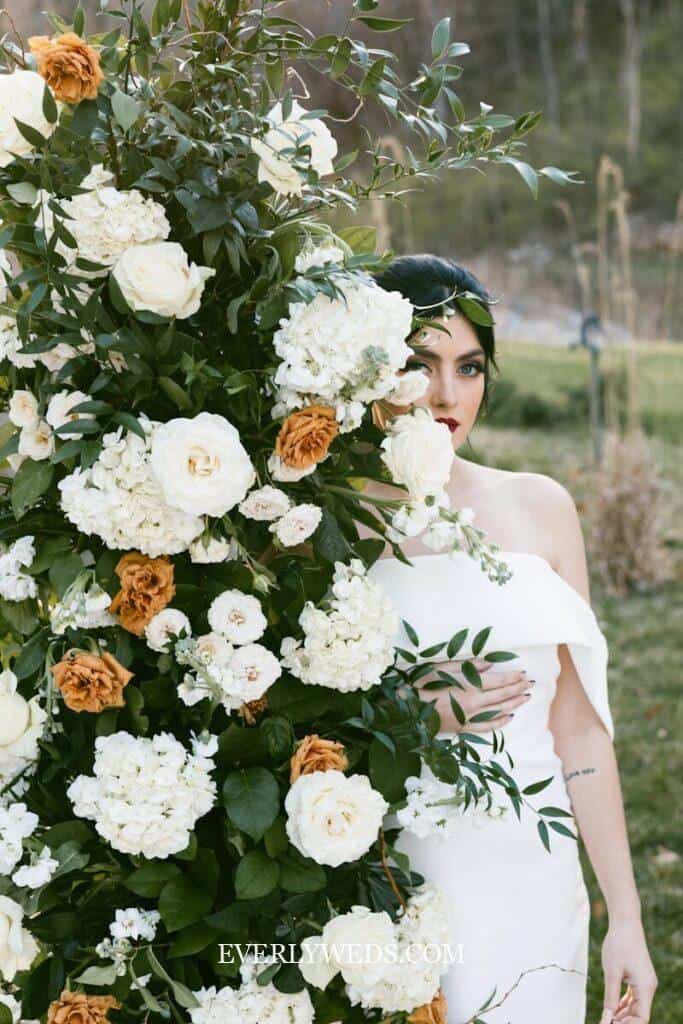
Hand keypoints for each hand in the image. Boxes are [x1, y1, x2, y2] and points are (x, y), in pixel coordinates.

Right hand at [415, 657, 532, 733]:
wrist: (402, 712)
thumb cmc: (417, 687)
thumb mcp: (439, 670)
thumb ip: (466, 667)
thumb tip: (488, 664)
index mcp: (466, 689)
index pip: (497, 682)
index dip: (512, 678)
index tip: (523, 674)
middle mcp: (472, 706)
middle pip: (501, 697)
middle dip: (517, 689)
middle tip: (530, 683)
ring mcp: (468, 720)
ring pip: (498, 712)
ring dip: (513, 704)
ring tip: (525, 697)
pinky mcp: (463, 729)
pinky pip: (487, 727)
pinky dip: (500, 722)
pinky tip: (509, 717)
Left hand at [599, 916, 657, 1022]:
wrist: (625, 923)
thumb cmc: (618, 944)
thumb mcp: (612, 972)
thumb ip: (610, 997)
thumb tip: (607, 1019)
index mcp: (646, 987)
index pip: (642, 1018)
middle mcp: (648, 987)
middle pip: (639, 1014)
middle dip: (623, 1021)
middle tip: (605, 1022)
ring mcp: (645, 982)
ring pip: (636, 1006)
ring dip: (622, 1014)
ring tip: (607, 1018)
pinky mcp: (639, 976)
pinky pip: (633, 996)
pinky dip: (623, 1003)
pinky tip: (612, 1008)